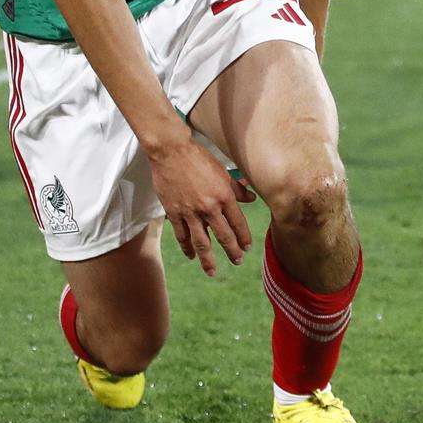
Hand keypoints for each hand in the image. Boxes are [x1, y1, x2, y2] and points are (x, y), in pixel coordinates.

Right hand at [144, 128, 253, 276]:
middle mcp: (209, 207)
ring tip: (212, 271)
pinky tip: (191, 255)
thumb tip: (252, 199)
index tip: (247, 247)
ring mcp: (190, 212)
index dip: (244, 237)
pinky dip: (186, 247)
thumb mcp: (223, 172)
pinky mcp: (174, 212)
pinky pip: (181, 235)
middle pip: (223, 236)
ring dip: (208, 259)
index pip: (238, 223)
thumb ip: (237, 188)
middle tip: (237, 261)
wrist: (171, 152)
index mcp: (224, 196)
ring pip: (201, 242)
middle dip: (232, 252)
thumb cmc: (199, 158)